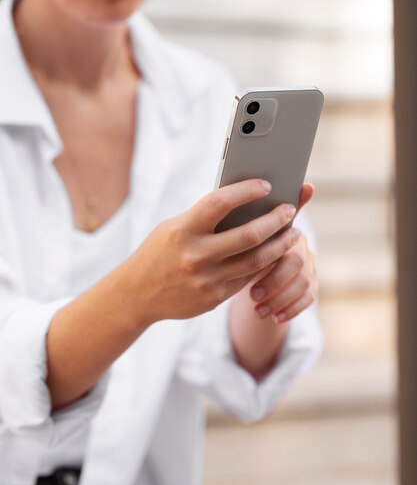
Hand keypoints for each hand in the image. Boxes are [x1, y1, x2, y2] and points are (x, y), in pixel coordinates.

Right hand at [126, 179, 301, 325]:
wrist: (136, 295)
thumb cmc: (159, 253)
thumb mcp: (174, 229)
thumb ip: (204, 219)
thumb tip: (246, 202)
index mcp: (182, 230)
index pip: (220, 203)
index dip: (246, 191)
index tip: (266, 185)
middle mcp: (195, 256)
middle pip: (248, 235)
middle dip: (276, 220)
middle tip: (290, 210)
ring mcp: (206, 280)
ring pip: (256, 261)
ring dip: (280, 245)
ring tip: (293, 234)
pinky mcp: (213, 299)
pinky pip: (247, 279)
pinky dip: (264, 265)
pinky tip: (275, 254)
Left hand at [248, 183, 318, 322]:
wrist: (256, 265)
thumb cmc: (241, 245)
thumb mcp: (239, 234)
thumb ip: (242, 223)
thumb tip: (240, 212)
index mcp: (286, 229)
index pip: (287, 238)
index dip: (272, 254)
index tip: (251, 269)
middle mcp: (303, 244)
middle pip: (296, 261)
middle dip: (274, 281)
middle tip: (253, 295)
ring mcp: (311, 265)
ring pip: (304, 283)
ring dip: (281, 298)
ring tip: (259, 310)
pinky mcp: (312, 285)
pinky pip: (309, 297)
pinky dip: (292, 309)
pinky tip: (275, 318)